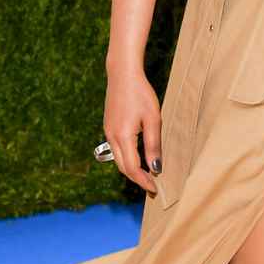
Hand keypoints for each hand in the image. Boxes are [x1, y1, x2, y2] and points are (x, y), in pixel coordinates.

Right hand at [103, 65, 161, 194]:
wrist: (122, 74)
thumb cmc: (141, 94)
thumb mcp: (152, 119)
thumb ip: (153, 144)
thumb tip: (156, 168)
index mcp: (123, 137)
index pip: (132, 168)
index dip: (143, 181)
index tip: (154, 189)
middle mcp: (111, 137)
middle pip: (123, 167)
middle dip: (137, 179)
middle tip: (151, 187)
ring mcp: (108, 132)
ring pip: (118, 159)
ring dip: (131, 170)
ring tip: (147, 175)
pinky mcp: (108, 127)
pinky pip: (117, 149)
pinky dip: (127, 158)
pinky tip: (138, 157)